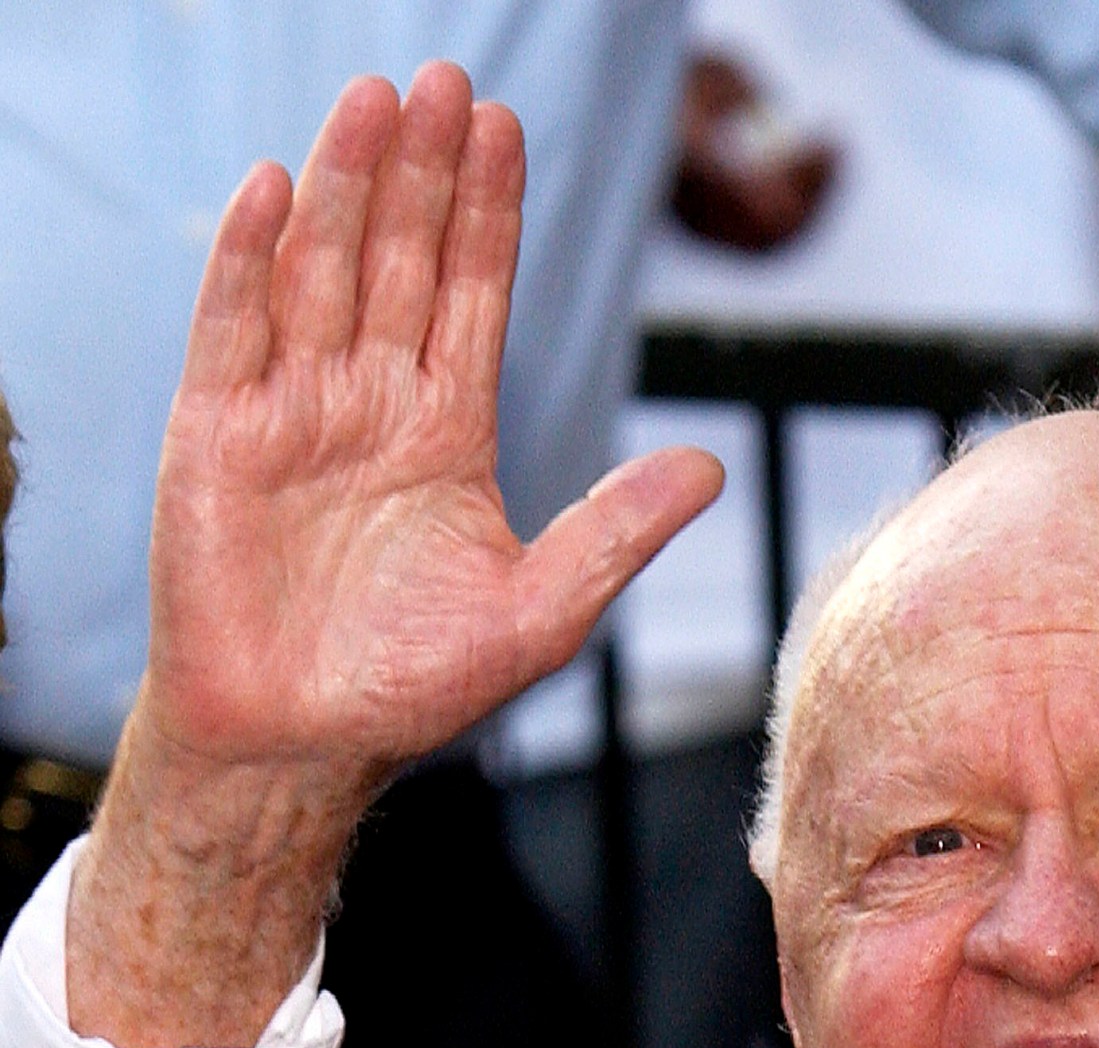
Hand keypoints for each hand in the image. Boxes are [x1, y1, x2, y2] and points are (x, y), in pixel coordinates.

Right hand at [71, 64, 720, 1047]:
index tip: (506, 130)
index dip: (489, 215)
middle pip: (402, 263)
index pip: (473, 297)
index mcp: (445, 433)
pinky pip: (230, 332)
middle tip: (447, 81)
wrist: (296, 746)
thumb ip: (615, 532)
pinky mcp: (217, 438)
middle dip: (425, 175)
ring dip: (347, 189)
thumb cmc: (410, 688)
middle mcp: (370, 405)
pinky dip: (248, 263)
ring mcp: (290, 413)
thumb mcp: (539, 612)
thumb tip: (711, 468)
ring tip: (376, 103)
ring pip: (323, 275)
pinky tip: (273, 192)